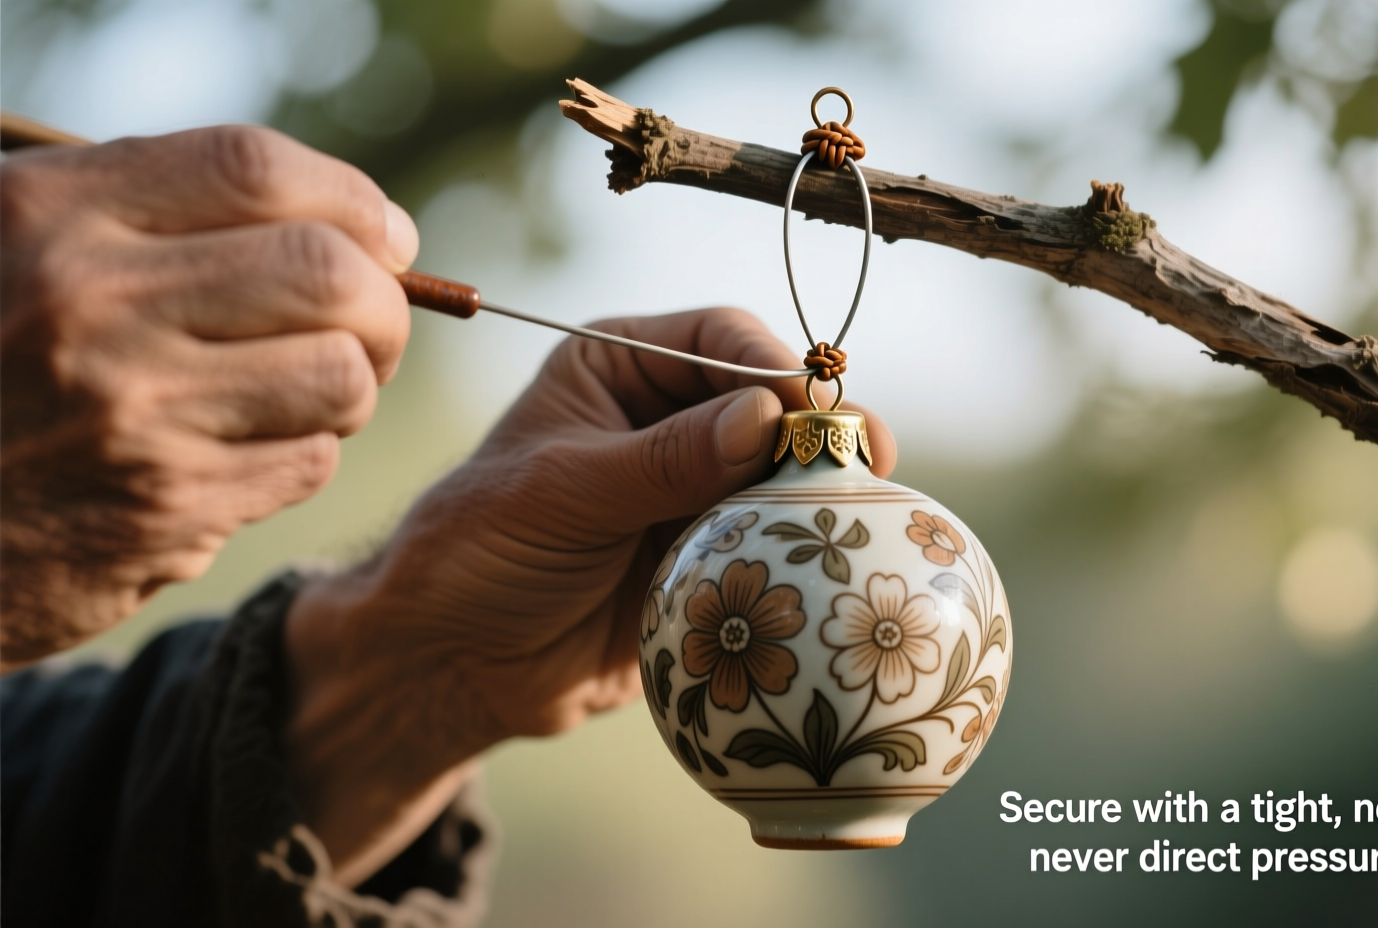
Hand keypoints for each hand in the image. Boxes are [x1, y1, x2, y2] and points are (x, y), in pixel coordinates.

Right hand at [0, 126, 417, 667]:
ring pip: (339, 378)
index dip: (351, 198)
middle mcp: (87, 305)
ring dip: (349, 383)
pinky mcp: (160, 512)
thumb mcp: (11, 248)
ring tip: (307, 387)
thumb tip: (347, 224)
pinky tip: (247, 449)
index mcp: (44, 213)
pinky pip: (307, 463)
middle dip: (383, 301)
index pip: (253, 169)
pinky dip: (303, 452)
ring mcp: (128, 416)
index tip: (384, 233)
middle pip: (328, 275)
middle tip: (373, 322)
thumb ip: (145, 213)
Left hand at [283, 309, 895, 883]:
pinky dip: (811, 549)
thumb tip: (767, 417)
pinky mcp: (718, 557)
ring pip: (788, 475)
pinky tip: (843, 561)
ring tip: (868, 509)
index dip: (773, 367)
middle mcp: (672, 418)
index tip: (804, 411)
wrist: (457, 663)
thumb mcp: (562, 492)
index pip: (722, 339)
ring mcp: (699, 490)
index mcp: (625, 368)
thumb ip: (662, 458)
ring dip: (826, 489)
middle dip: (820, 428)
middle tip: (865, 457)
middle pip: (775, 403)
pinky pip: (780, 543)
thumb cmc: (480, 554)